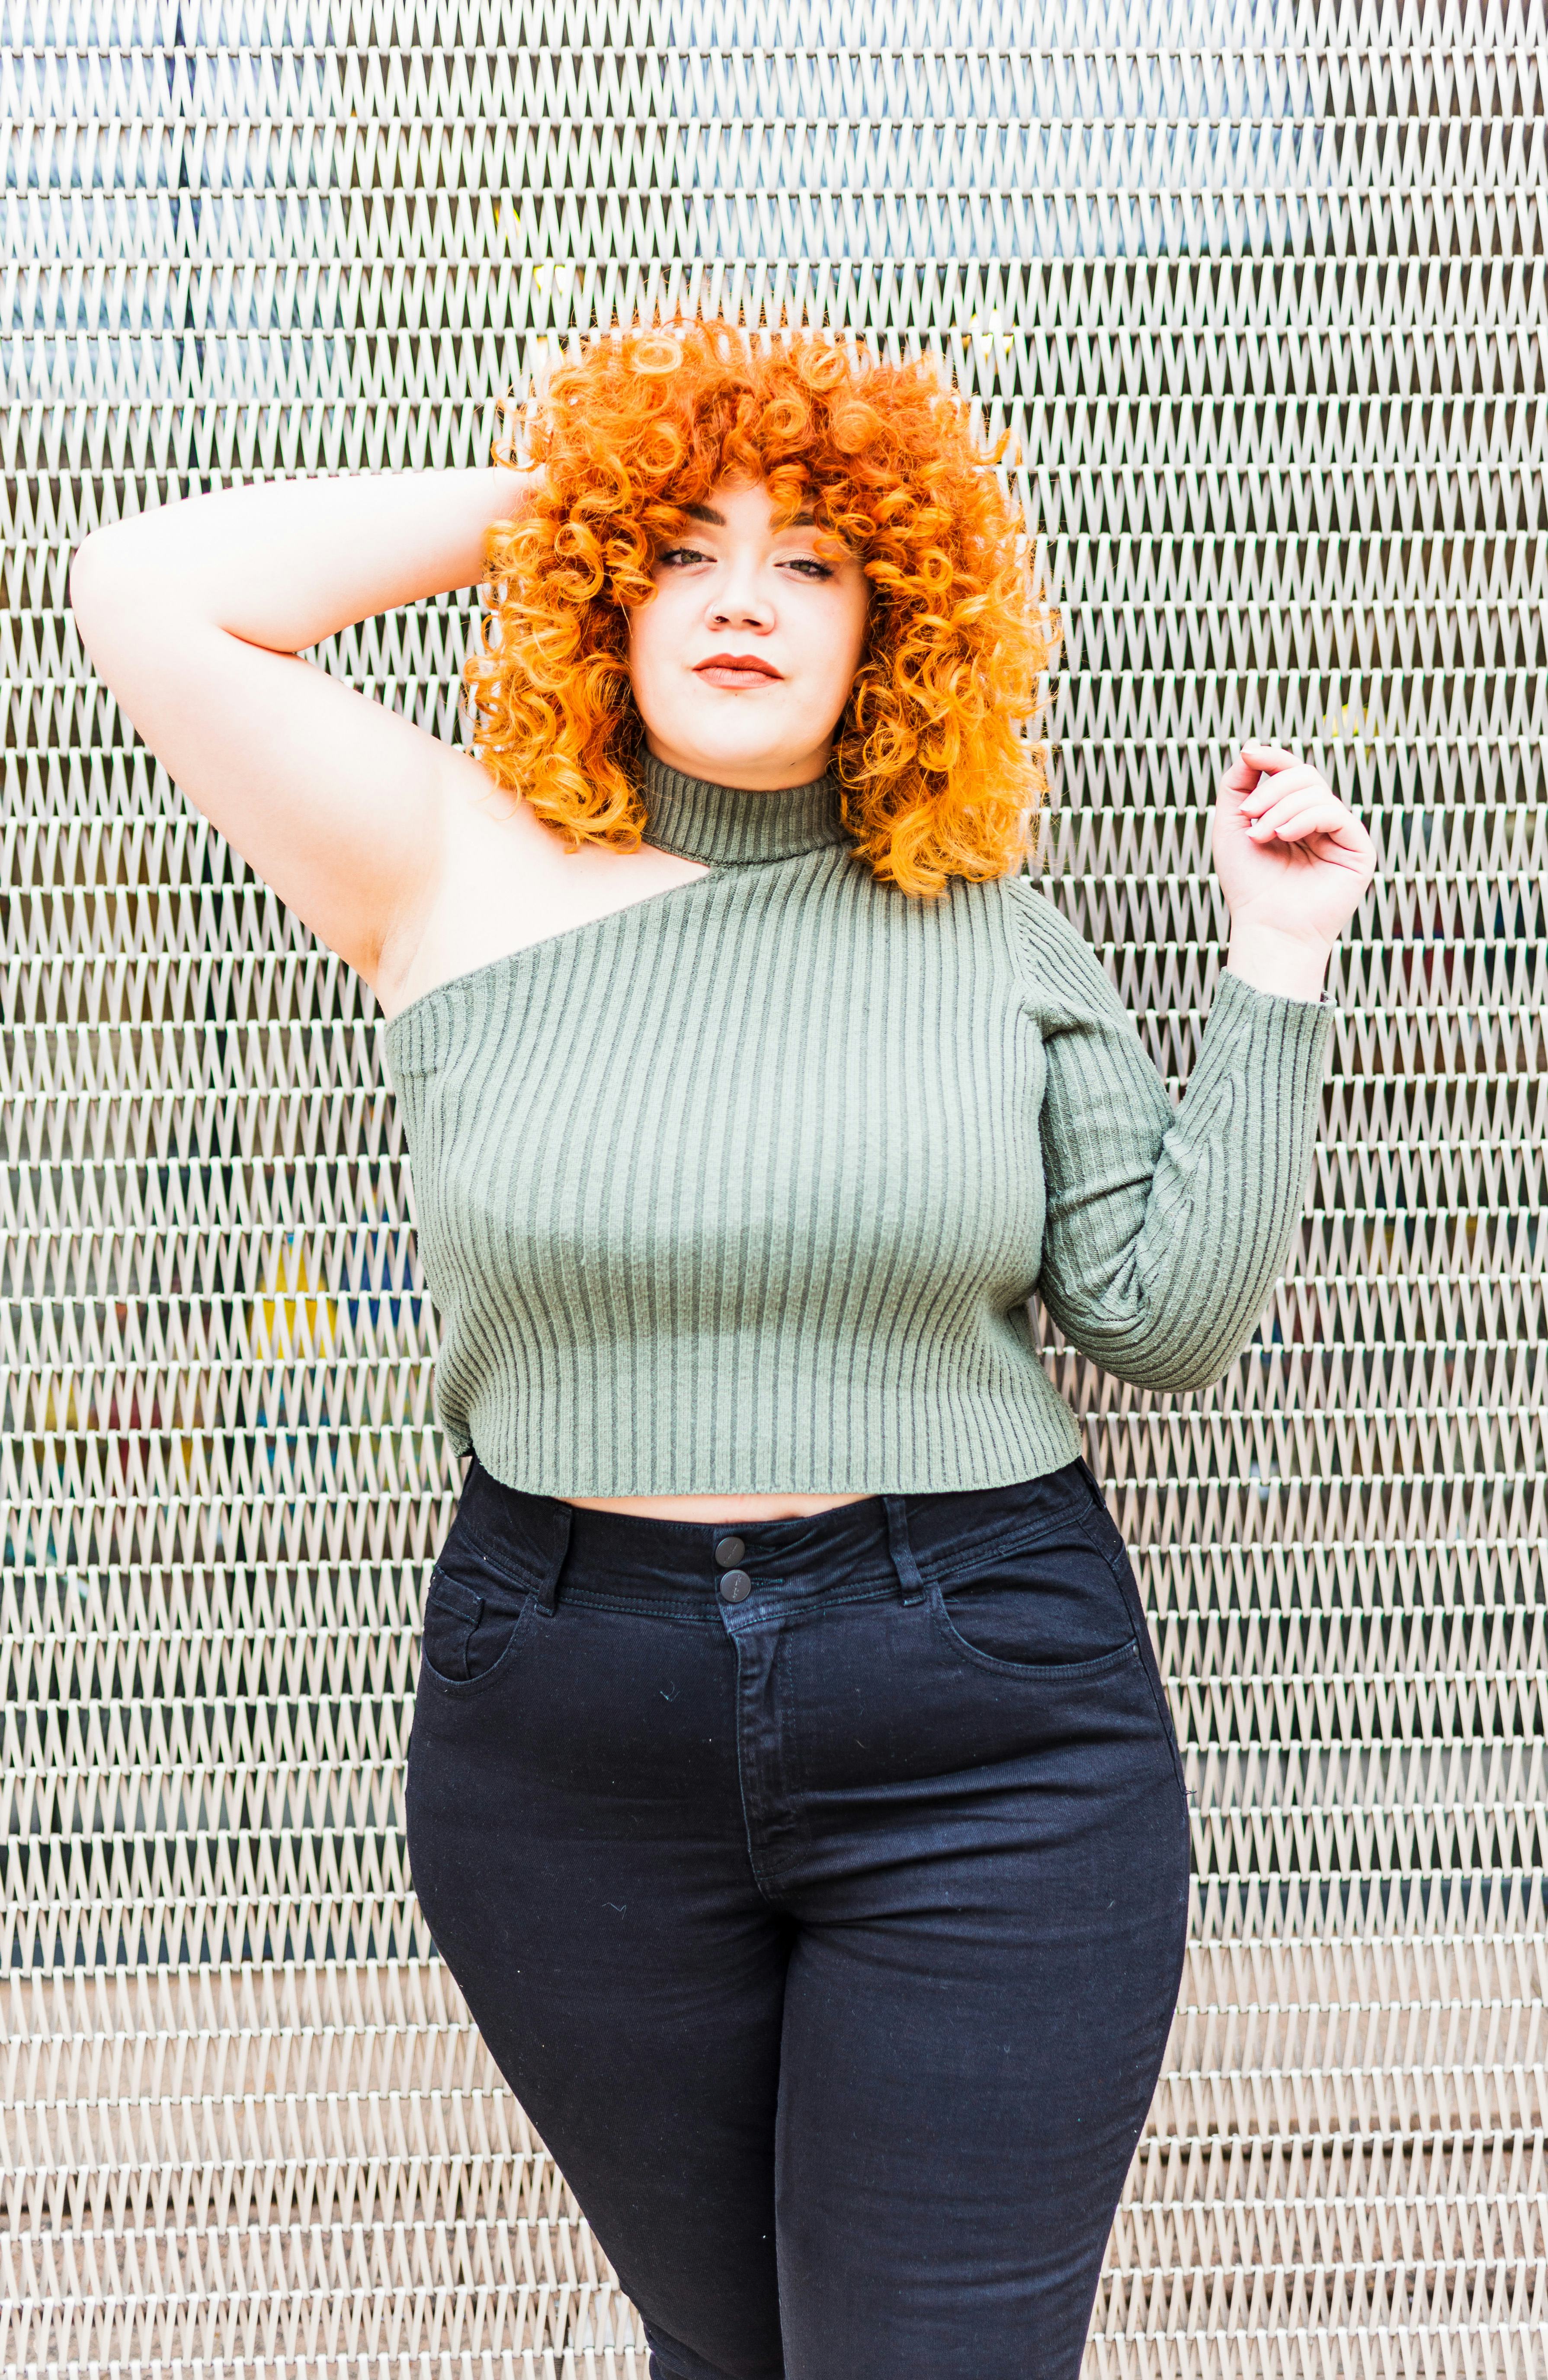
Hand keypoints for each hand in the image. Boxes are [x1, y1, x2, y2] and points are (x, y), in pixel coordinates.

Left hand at [1213, 742, 1376, 997]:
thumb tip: (1252, 748)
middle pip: (1304, 775)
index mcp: (1294, 816)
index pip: (1291, 771)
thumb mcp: (1230, 827)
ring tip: (1261, 836)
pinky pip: (1335, 813)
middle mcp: (1320, 822)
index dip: (1272, 758)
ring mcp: (1340, 835)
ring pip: (1317, 791)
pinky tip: (1284, 836)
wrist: (1265, 928)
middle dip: (1272, 788)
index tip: (1248, 755)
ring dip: (1281, 808)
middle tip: (1248, 815)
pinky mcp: (1357, 849)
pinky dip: (1305, 818)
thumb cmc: (1248, 885)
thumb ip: (1237, 785)